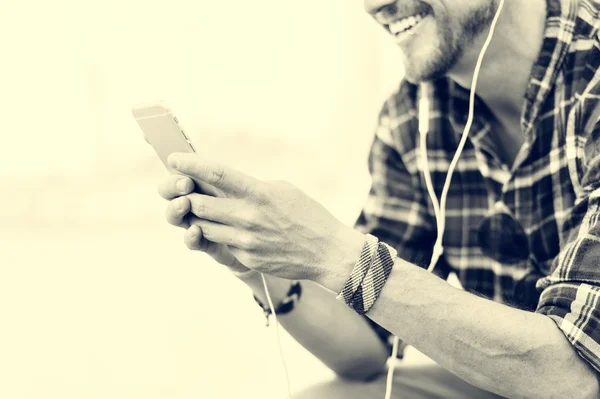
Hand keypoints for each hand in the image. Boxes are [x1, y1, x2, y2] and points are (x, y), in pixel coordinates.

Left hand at [166, 153, 364, 288]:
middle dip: (186, 194)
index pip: (215, 173)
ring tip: (200, 209)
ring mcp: (245, 240)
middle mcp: (248, 215)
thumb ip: (252, 186)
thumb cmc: (307, 215)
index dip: (189, 164)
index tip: (173, 159)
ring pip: (203, 225)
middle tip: (180, 189)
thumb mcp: (282, 190)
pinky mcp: (246, 257)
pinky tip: (229, 229)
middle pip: (199, 202)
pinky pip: (222, 242)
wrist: (326, 252)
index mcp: (258, 192)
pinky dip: (220, 233)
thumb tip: (226, 182)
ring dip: (198, 216)